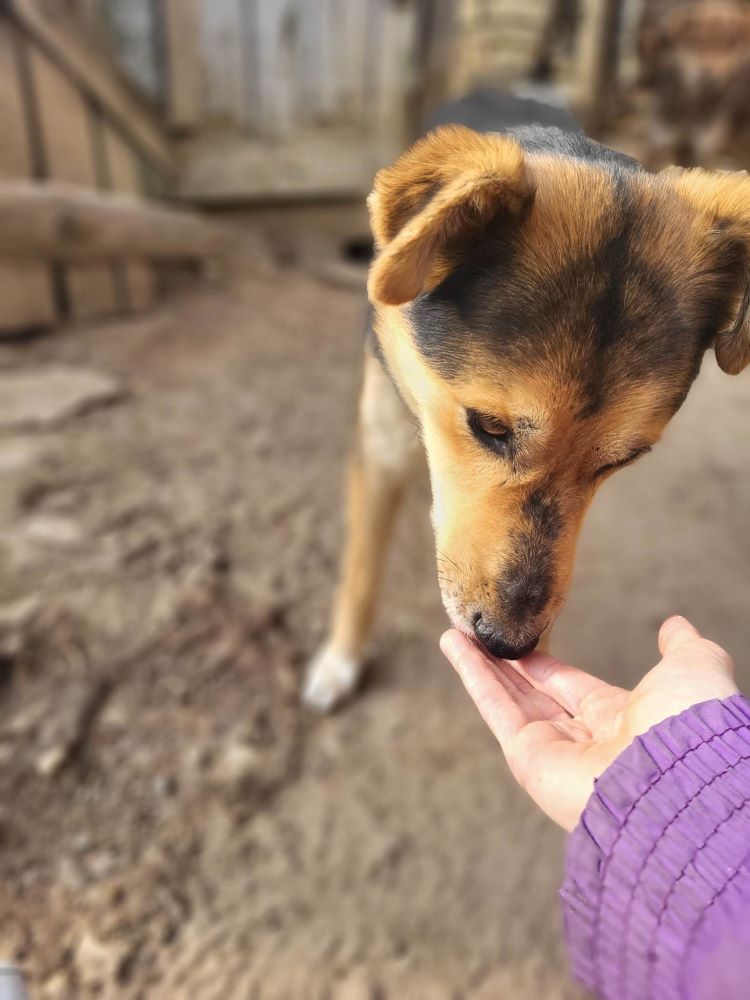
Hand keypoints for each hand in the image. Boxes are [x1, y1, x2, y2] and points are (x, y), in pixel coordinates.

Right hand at [440, 616, 738, 830]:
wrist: (678, 772)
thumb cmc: (690, 723)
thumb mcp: (693, 667)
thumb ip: (681, 646)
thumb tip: (676, 625)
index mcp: (620, 720)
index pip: (572, 687)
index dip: (545, 664)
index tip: (524, 641)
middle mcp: (583, 740)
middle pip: (532, 694)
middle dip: (505, 665)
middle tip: (478, 635)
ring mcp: (552, 752)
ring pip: (507, 699)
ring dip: (479, 665)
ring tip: (454, 634)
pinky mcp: (528, 760)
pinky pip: (496, 710)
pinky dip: (473, 677)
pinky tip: (455, 646)